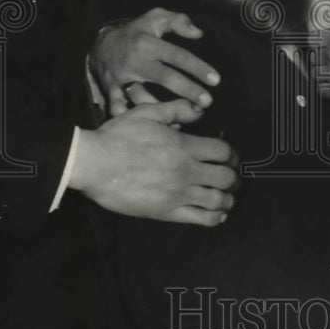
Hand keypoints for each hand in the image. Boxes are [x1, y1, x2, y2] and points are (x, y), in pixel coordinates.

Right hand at [70, 102, 237, 226]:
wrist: (94, 164)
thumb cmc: (119, 135)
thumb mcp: (148, 112)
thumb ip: (177, 110)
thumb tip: (201, 110)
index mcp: (185, 146)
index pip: (224, 151)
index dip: (233, 154)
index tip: (232, 157)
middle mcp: (187, 170)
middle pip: (226, 177)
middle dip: (234, 177)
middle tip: (233, 178)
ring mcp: (179, 193)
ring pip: (218, 200)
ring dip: (228, 198)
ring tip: (227, 197)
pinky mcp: (167, 212)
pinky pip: (201, 219)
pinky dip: (215, 218)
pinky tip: (218, 215)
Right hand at [89, 8, 219, 116]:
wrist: (101, 46)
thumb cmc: (137, 32)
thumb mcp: (155, 18)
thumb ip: (177, 21)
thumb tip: (198, 33)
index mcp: (148, 43)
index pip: (176, 55)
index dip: (197, 67)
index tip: (215, 80)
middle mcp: (135, 61)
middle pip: (164, 77)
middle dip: (187, 91)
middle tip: (207, 102)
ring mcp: (122, 78)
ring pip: (142, 98)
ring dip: (162, 111)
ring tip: (184, 120)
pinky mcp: (112, 92)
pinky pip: (122, 109)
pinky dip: (135, 120)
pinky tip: (154, 129)